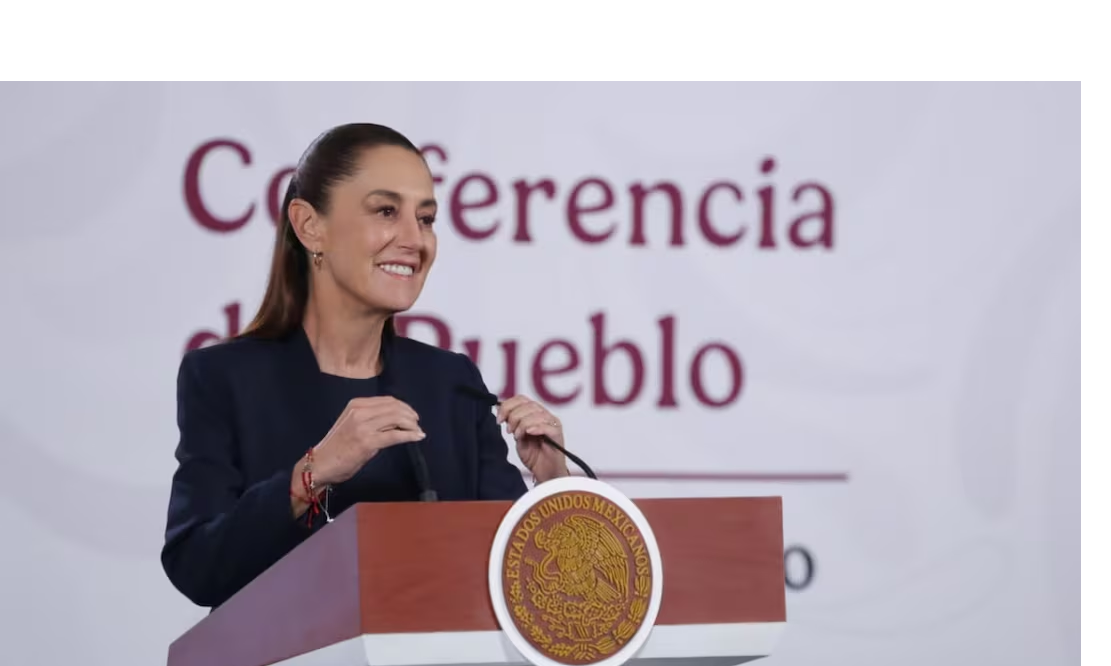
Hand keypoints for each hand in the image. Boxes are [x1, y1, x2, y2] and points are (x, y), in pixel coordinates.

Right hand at [308, 397, 424, 486]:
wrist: (320, 465)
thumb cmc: (338, 448)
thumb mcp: (353, 425)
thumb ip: (372, 419)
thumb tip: (397, 421)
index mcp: (356, 404)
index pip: (388, 400)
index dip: (404, 406)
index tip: (412, 415)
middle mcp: (359, 412)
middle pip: (394, 407)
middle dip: (410, 415)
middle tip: (417, 424)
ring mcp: (363, 426)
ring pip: (397, 419)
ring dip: (412, 425)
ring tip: (418, 431)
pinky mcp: (367, 442)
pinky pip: (395, 435)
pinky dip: (410, 435)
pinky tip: (418, 437)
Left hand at [497, 395, 569, 483]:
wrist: (546, 473)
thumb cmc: (534, 456)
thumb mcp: (518, 437)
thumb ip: (512, 424)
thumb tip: (501, 412)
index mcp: (535, 413)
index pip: (521, 399)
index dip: (507, 406)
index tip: (499, 419)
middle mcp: (545, 415)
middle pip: (528, 404)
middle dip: (513, 416)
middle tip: (510, 431)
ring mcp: (552, 424)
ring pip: (536, 413)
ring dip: (522, 424)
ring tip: (519, 436)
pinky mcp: (557, 434)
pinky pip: (546, 426)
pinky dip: (535, 427)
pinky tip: (528, 433)